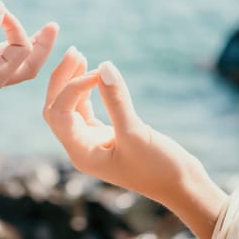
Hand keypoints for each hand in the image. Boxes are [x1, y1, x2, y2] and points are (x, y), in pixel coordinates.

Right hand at [0, 0, 58, 104]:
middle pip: (30, 64)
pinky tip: (10, 32)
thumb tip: (1, 6)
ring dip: (31, 44)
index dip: (15, 26)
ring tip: (43, 30)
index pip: (21, 49)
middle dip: (43, 45)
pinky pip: (2, 56)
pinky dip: (11, 43)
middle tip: (53, 27)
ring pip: (17, 60)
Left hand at [43, 48, 207, 205]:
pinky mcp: (104, 135)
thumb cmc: (159, 168)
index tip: (99, 73)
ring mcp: (91, 141)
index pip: (60, 114)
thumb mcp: (136, 133)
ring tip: (80, 56)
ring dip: (73, 82)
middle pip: (56, 109)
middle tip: (75, 52)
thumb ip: (117, 101)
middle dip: (62, 80)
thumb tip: (105, 66)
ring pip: (70, 107)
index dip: (73, 88)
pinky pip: (86, 110)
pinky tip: (95, 74)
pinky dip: (87, 91)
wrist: (181, 186)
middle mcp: (80, 147)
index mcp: (81, 153)